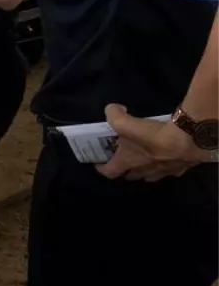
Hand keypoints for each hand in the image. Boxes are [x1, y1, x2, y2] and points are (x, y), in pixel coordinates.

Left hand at [97, 105, 213, 181]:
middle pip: (131, 175)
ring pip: (150, 175)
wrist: (186, 140)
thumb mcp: (124, 122)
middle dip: (125, 169)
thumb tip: (113, 110)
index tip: (99, 164)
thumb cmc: (150, 135)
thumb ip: (113, 115)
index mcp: (127, 162)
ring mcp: (163, 172)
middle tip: (123, 158)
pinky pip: (170, 170)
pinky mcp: (180, 169)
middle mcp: (143, 171)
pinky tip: (168, 157)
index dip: (102, 168)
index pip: (109, 172)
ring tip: (144, 159)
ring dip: (145, 170)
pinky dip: (166, 165)